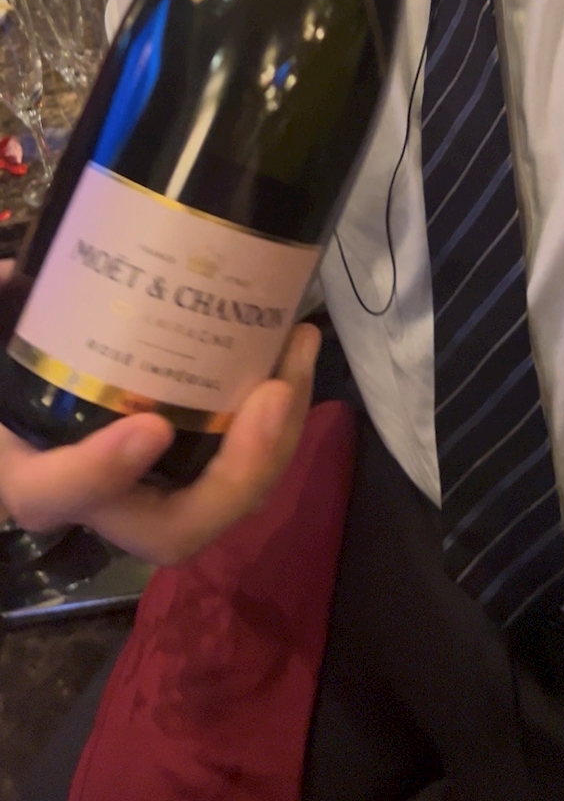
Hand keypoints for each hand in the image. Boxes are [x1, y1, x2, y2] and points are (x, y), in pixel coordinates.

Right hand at [0, 324, 320, 563]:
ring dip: (279, 434)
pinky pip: (245, 462)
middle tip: (276, 394)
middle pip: (172, 528)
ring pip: (225, 499)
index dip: (99, 472)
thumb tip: (16, 272)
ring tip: (298, 351)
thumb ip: (10, 308)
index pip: (52, 494)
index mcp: (33, 472)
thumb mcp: (6, 335)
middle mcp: (99, 502)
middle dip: (239, 471)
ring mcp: (155, 491)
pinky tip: (294, 344)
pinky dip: (281, 412)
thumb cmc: (21, 365)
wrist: (43, 392)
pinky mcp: (197, 464)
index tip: (150, 426)